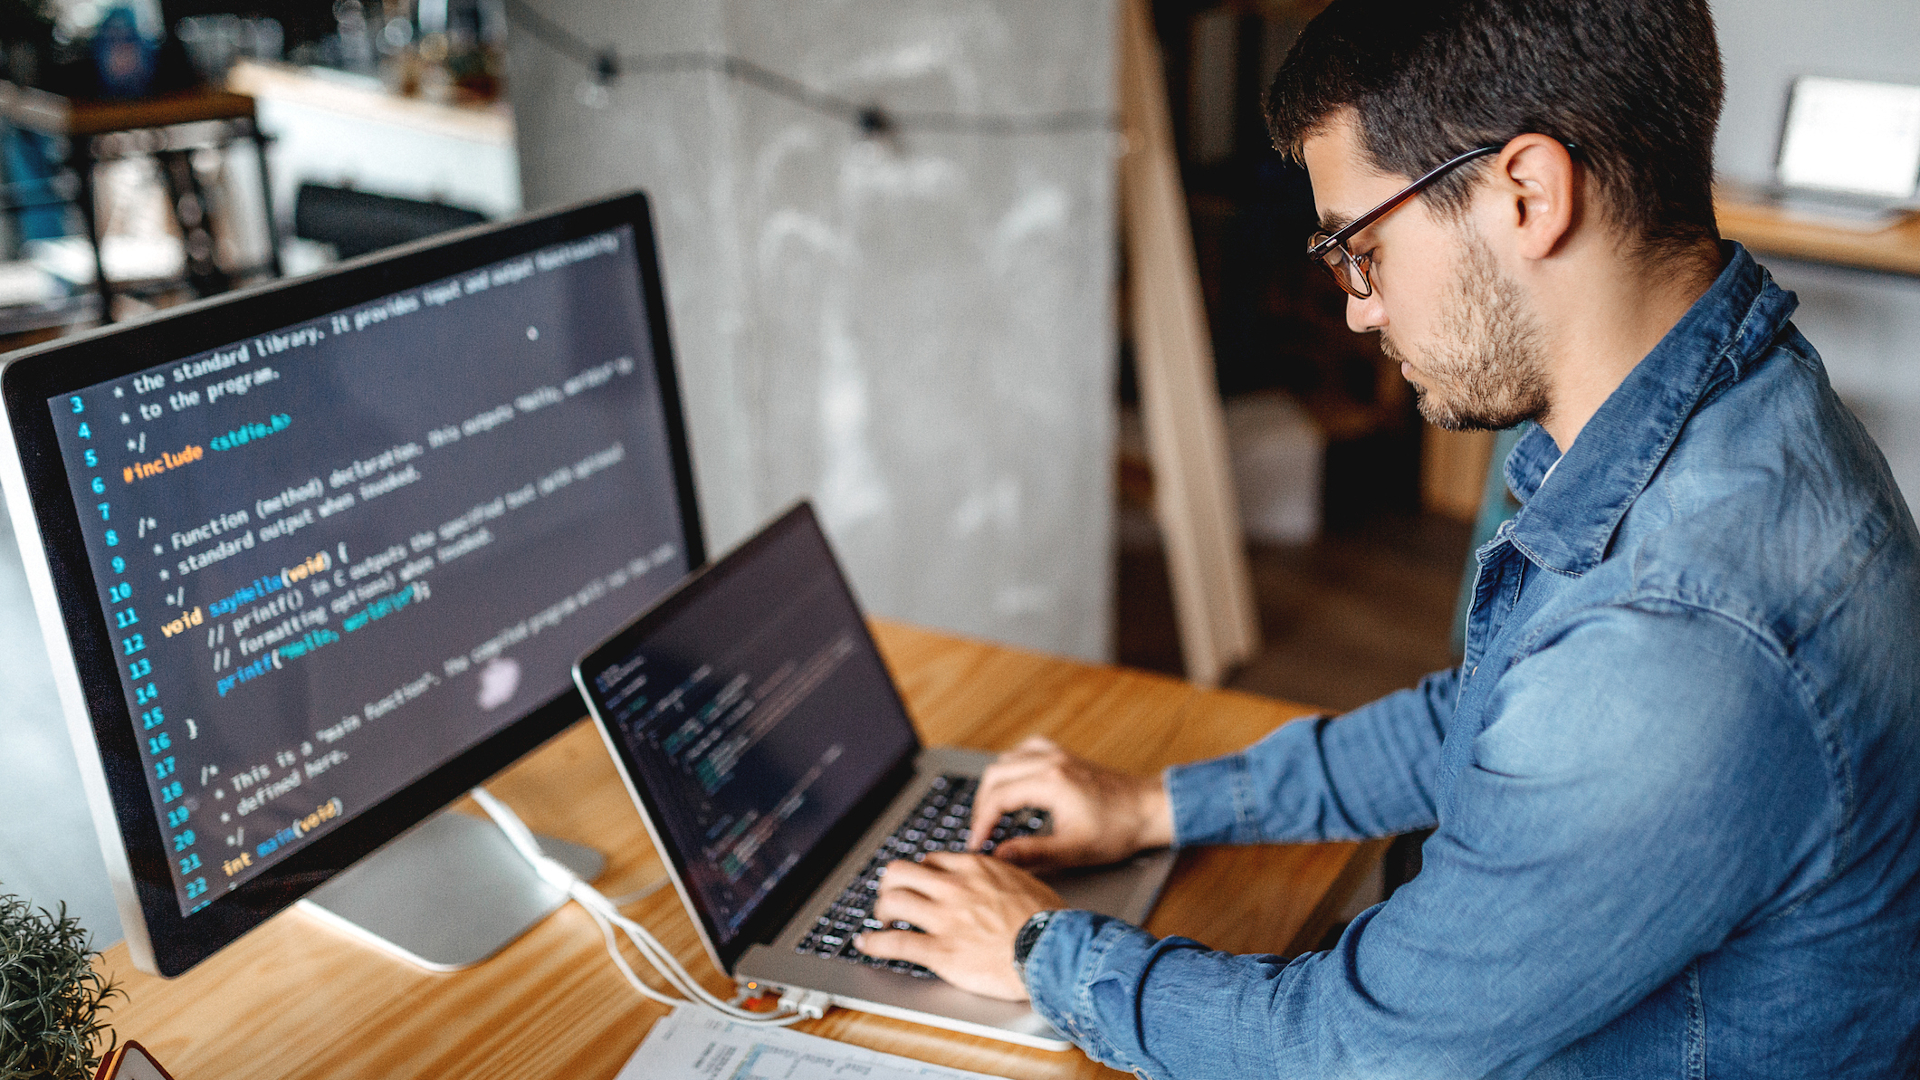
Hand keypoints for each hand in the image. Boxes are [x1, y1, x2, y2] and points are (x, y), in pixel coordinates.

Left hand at [855, 852, 1062, 1000]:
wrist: (1052, 952)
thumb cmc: (1048, 921)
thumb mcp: (1026, 881)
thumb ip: (1002, 876)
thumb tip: (998, 876)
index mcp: (974, 868)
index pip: (931, 860)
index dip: (921, 873)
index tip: (920, 884)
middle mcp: (953, 887)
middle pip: (900, 872)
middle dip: (891, 884)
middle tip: (891, 897)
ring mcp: (944, 918)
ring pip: (893, 901)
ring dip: (881, 911)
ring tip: (880, 920)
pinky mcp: (940, 950)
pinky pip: (895, 943)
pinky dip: (874, 943)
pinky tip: (866, 944)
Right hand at [965, 736, 1172, 868]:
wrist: (1150, 809)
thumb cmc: (1119, 830)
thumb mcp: (1074, 850)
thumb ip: (1032, 853)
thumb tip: (999, 857)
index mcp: (1050, 783)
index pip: (997, 798)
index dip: (981, 824)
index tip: (977, 845)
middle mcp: (1050, 761)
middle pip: (995, 775)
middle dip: (982, 805)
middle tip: (982, 832)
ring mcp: (1057, 755)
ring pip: (1007, 760)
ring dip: (995, 786)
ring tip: (993, 814)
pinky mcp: (1064, 756)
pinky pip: (1025, 751)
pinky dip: (1012, 768)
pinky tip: (1014, 784)